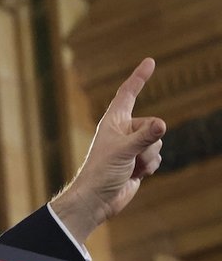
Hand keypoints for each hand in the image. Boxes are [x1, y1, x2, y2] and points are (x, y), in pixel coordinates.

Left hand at [51, 58, 165, 243]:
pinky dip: (150, 167)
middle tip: (129, 157)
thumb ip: (145, 137)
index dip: (139, 77)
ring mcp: (131, 146)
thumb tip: (162, 124)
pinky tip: (135, 175)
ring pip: (157, 143)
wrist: (97, 199)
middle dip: (148, 143)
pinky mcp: (137, 161)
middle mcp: (123, 130)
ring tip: (129, 167)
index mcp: (113, 121)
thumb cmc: (102, 172)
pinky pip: (156, 158)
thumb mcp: (124, 151)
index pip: (128, 93)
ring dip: (148, 158)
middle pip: (152, 125)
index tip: (150, 61)